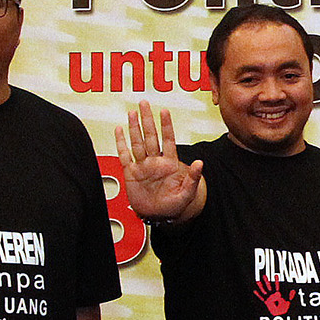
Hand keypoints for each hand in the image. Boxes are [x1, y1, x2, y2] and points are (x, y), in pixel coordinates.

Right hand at [115, 102, 203, 222]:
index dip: (166, 126)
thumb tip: (199, 163)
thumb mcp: (187, 193)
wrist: (159, 216)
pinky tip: (119, 130)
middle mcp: (155, 161)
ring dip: (135, 128)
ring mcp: (143, 166)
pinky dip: (121, 143)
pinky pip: (125, 155)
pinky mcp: (131, 173)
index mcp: (169, 164)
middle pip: (150, 136)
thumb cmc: (174, 205)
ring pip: (137, 143)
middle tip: (144, 103)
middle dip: (147, 120)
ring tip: (132, 113)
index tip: (164, 112)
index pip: (168, 140)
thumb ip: (193, 178)